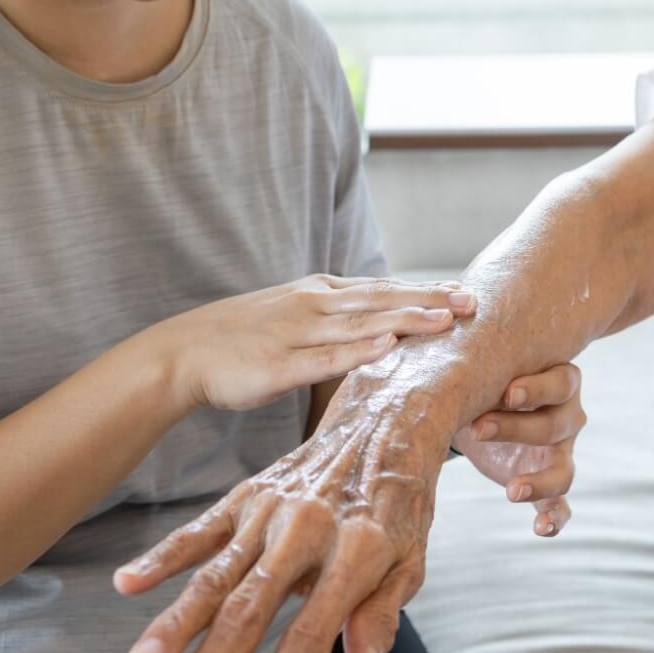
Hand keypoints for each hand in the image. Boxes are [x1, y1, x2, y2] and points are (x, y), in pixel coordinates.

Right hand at [114, 364, 458, 652]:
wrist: (388, 418)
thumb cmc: (401, 500)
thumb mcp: (410, 559)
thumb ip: (380, 616)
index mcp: (356, 551)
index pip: (312, 630)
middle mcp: (308, 529)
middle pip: (251, 606)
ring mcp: (273, 510)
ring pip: (216, 575)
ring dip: (176, 622)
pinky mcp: (249, 494)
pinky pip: (201, 530)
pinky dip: (162, 556)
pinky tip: (129, 582)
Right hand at [144, 275, 475, 412]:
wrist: (182, 353)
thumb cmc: (242, 340)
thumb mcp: (293, 317)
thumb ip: (334, 319)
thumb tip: (378, 326)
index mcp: (319, 293)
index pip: (381, 288)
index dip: (424, 289)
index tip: (463, 292)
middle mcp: (313, 305)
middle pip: (381, 299)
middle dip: (428, 299)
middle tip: (472, 302)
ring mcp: (296, 333)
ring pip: (360, 324)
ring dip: (404, 319)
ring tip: (443, 320)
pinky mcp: (278, 364)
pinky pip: (324, 357)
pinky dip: (357, 350)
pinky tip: (386, 346)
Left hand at [452, 362, 583, 536]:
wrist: (477, 406)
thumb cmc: (481, 378)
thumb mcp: (479, 366)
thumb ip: (466, 358)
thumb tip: (408, 334)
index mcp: (557, 379)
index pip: (560, 383)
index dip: (536, 389)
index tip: (506, 392)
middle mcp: (566, 414)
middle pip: (558, 424)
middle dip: (518, 428)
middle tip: (479, 428)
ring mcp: (559, 451)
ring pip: (563, 468)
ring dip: (540, 480)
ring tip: (512, 491)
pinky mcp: (547, 479)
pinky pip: (561, 503)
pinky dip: (555, 518)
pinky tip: (541, 529)